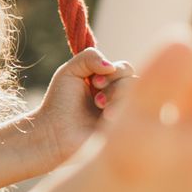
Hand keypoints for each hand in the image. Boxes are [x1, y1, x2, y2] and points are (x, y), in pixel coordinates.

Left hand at [35, 47, 134, 165]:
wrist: (53, 135)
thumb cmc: (59, 104)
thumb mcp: (69, 72)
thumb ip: (89, 57)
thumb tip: (112, 65)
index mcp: (107, 83)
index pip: (124, 69)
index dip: (113, 71)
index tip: (93, 82)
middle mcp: (118, 98)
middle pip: (133, 80)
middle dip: (115, 84)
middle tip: (96, 98)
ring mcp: (123, 114)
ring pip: (137, 95)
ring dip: (117, 97)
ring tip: (100, 107)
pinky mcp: (126, 130)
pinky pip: (138, 115)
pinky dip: (122, 110)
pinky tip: (107, 119)